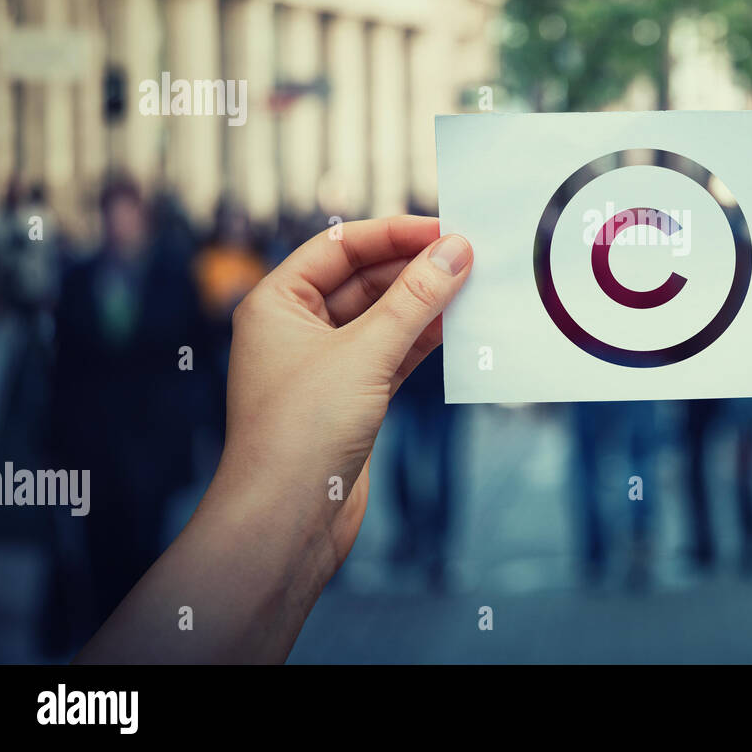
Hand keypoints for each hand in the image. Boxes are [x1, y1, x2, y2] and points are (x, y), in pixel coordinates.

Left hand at [218, 215, 470, 566]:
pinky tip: (460, 328)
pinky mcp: (353, 398)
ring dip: (426, 303)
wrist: (286, 522)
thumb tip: (456, 250)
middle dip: (415, 268)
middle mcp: (297, 329)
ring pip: (384, 317)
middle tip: (470, 257)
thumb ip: (415, 299)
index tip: (446, 229)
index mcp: (277, 303)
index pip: (340, 247)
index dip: (393, 233)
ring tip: (474, 287)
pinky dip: (425, 339)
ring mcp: (326, 365)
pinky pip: (394, 353)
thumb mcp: (365, 352)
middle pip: (365, 279)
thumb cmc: (302, 431)